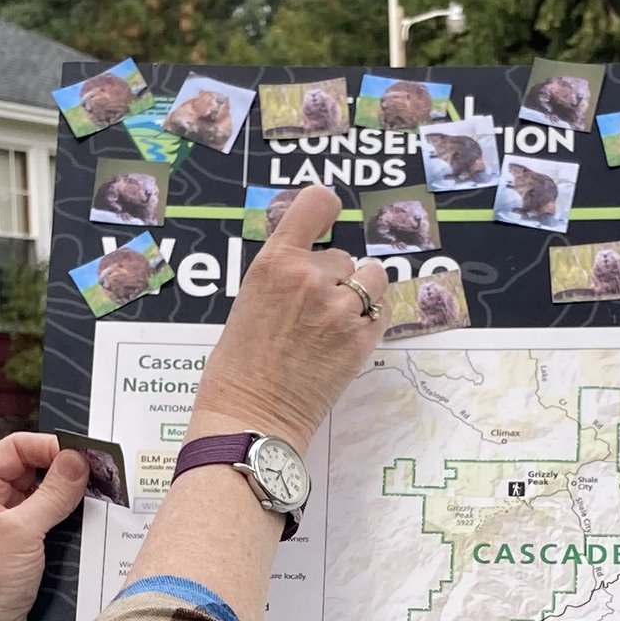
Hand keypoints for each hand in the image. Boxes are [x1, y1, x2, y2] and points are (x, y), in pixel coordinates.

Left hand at [0, 432, 89, 620]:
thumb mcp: (20, 533)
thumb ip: (53, 494)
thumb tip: (79, 460)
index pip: (14, 449)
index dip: (49, 447)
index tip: (82, 453)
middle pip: (32, 468)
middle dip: (64, 469)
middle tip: (98, 471)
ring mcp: (4, 522)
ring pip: (45, 492)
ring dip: (70, 493)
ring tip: (99, 490)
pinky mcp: (22, 543)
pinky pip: (51, 517)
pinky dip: (70, 514)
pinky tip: (90, 514)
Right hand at [189, 179, 388, 449]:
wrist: (250, 417)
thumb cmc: (238, 366)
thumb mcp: (249, 299)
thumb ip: (282, 273)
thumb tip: (310, 261)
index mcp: (275, 262)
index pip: (317, 203)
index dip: (327, 207)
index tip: (329, 217)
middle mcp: (311, 277)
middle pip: (341, 256)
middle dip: (332, 277)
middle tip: (308, 313)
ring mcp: (341, 309)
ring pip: (370, 278)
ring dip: (359, 294)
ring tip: (333, 322)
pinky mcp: (362, 340)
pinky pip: (381, 310)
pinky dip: (369, 320)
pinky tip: (344, 340)